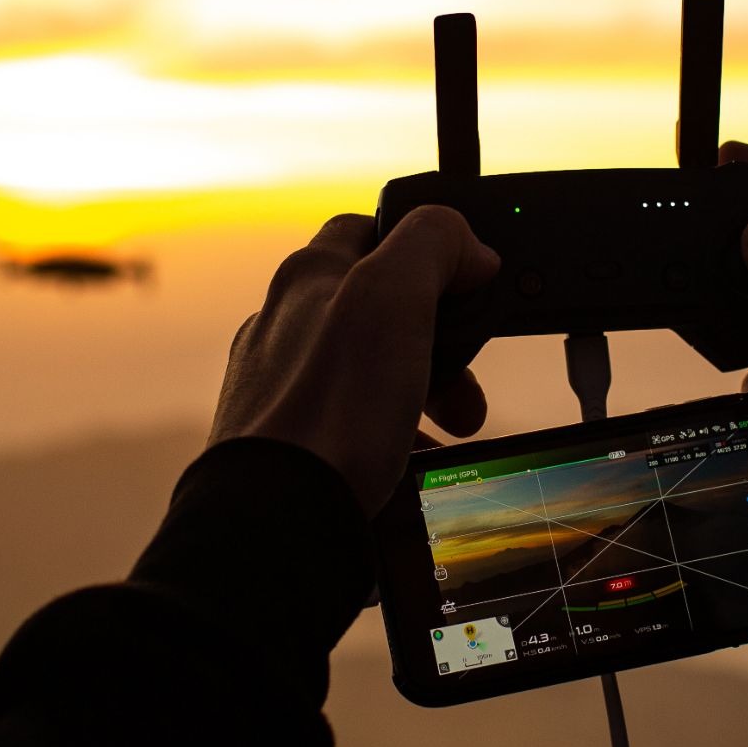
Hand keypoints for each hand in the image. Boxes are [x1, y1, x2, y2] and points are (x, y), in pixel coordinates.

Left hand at [210, 209, 500, 516]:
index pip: (367, 229)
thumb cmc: (331, 407)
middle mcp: (285, 326)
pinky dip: (392, 437)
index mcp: (307, 278)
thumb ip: (433, 245)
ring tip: (454, 427)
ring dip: (423, 391)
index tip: (465, 279)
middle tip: (468, 379)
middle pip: (378, 311)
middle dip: (439, 341)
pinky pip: (352, 426)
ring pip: (370, 372)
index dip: (423, 245)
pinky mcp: (286, 441)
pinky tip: (412, 463)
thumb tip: (469, 247)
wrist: (278, 517)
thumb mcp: (394, 296)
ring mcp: (281, 386)